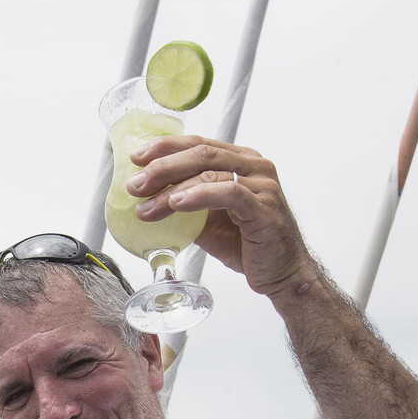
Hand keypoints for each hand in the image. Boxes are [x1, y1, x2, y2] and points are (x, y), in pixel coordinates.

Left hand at [124, 136, 317, 297]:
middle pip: (201, 153)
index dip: (165, 147)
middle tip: (135, 184)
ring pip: (210, 172)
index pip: (198, 144)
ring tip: (146, 206)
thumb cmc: (250, 245)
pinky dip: (199, 196)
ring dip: (172, 188)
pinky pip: (228, 193)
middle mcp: (253, 166)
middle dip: (162, 167)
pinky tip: (177, 204)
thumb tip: (149, 200)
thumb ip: (187, 205)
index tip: (136, 157)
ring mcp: (261, 184)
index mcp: (240, 161)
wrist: (282, 274)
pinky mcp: (264, 207)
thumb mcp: (210, 221)